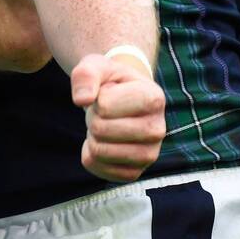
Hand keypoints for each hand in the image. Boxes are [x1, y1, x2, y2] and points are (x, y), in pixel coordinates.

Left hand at [71, 52, 166, 182]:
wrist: (122, 100)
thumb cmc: (109, 80)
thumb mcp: (96, 66)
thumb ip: (86, 74)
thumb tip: (81, 100)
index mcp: (154, 98)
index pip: (104, 105)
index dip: (96, 97)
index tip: (107, 93)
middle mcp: (158, 130)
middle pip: (100, 129)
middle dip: (92, 117)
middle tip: (103, 111)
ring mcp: (149, 155)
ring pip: (99, 152)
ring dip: (92, 136)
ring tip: (106, 124)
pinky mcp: (135, 172)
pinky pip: (99, 169)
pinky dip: (91, 155)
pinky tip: (104, 142)